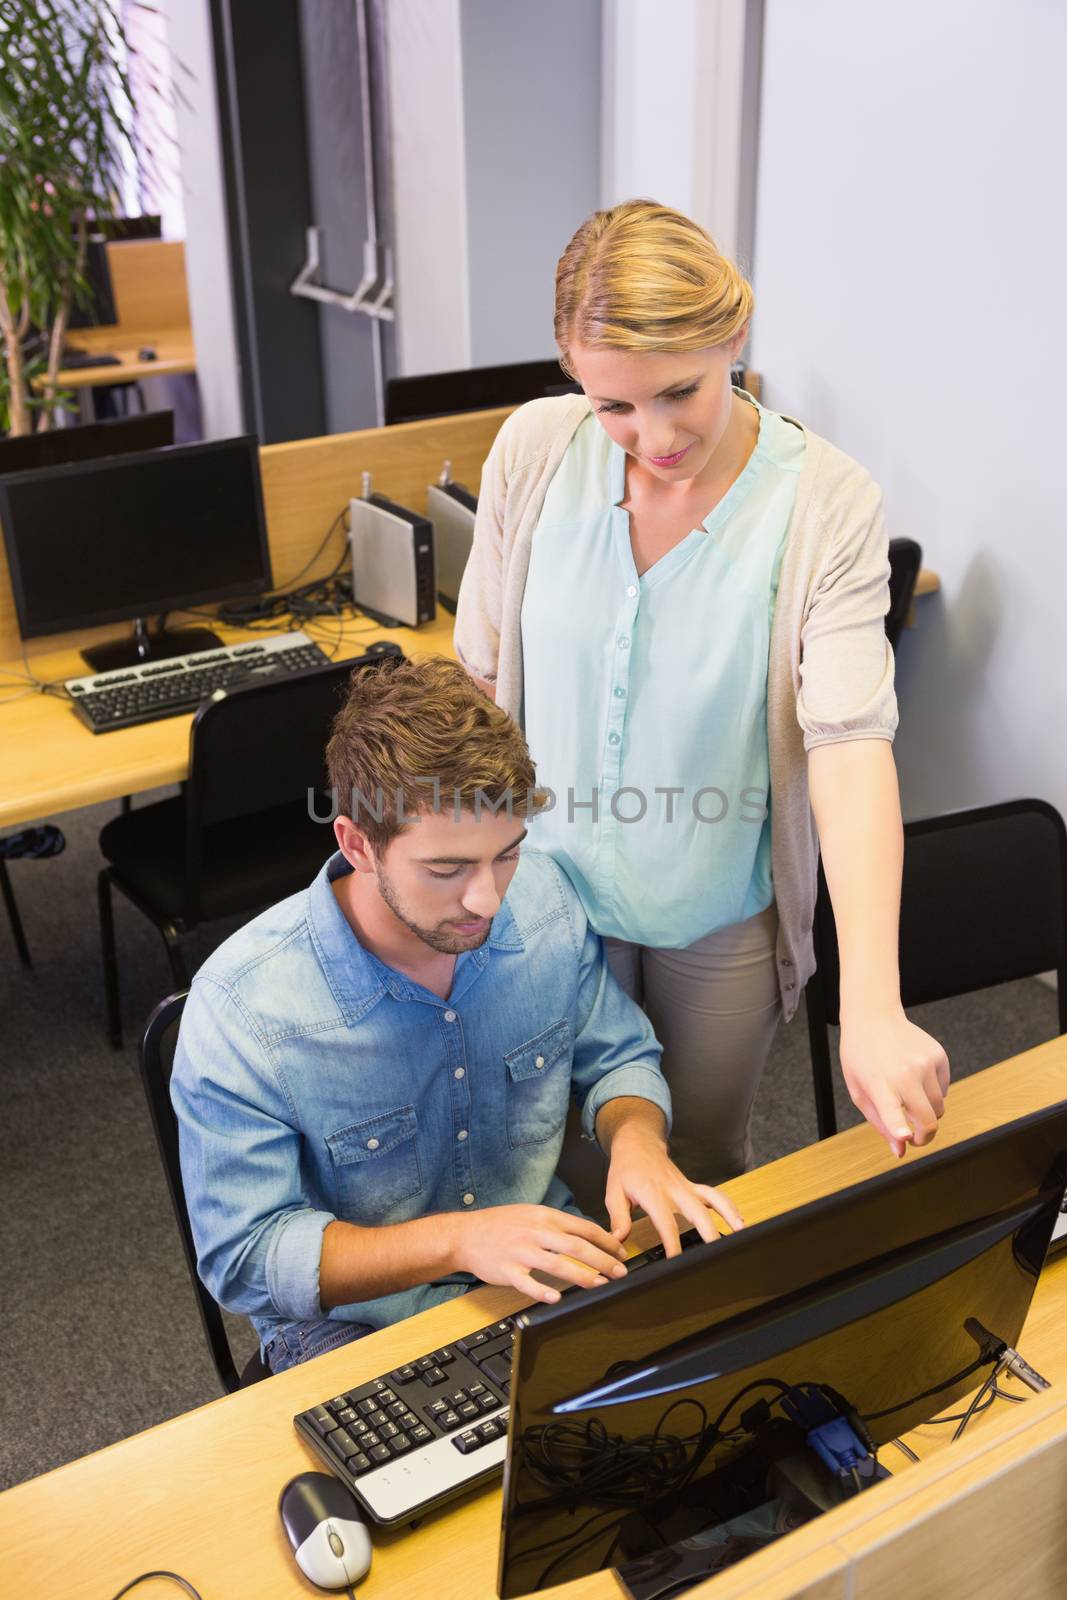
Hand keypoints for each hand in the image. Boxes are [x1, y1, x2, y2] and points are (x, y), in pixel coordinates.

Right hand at [448, 1203, 628, 1305]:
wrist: (465, 1234)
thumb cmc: (500, 1224)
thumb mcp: (531, 1214)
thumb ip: (557, 1224)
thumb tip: (586, 1235)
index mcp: (545, 1217)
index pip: (583, 1228)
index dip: (606, 1241)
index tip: (621, 1253)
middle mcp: (536, 1232)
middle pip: (576, 1246)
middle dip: (603, 1260)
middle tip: (620, 1272)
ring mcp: (521, 1251)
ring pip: (557, 1263)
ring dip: (582, 1275)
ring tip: (600, 1284)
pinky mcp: (507, 1269)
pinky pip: (527, 1282)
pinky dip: (542, 1290)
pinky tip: (556, 1297)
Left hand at [604, 1127, 744, 1257]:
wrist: (637, 1143)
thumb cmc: (625, 1168)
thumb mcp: (613, 1192)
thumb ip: (618, 1218)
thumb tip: (619, 1241)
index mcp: (652, 1192)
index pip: (666, 1222)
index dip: (672, 1243)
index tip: (676, 1261)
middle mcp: (673, 1189)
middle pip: (696, 1211)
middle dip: (708, 1232)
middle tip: (715, 1253)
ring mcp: (685, 1187)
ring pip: (711, 1199)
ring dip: (727, 1214)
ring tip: (740, 1232)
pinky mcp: (692, 1186)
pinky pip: (713, 1195)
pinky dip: (728, 1206)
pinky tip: (738, 1220)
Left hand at [839, 1010, 950, 1156]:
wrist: (873, 1017)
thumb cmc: (862, 1057)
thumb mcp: (859, 1091)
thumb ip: (880, 1123)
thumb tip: (902, 1150)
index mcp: (878, 1084)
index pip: (890, 1109)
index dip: (899, 1126)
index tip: (908, 1138)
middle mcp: (905, 1073)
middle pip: (929, 1120)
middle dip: (925, 1137)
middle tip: (915, 1138)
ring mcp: (925, 1063)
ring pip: (939, 1107)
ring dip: (927, 1110)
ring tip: (907, 1095)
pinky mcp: (939, 1056)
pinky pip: (945, 1088)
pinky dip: (933, 1090)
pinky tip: (915, 1075)